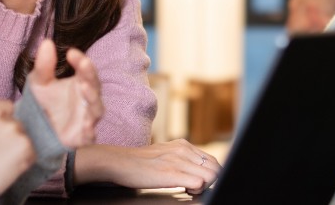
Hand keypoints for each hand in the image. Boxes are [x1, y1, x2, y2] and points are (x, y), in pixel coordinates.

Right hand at [0, 99, 34, 193]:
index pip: (5, 108)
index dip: (3, 123)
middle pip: (15, 121)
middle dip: (10, 135)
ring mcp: (11, 127)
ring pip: (23, 136)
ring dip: (17, 148)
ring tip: (0, 162)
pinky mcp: (24, 144)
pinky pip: (31, 152)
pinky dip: (25, 161)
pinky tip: (8, 168)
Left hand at [27, 39, 102, 147]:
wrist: (33, 129)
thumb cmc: (42, 101)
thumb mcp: (39, 81)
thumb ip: (44, 65)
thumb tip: (47, 42)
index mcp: (80, 82)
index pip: (86, 69)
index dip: (81, 60)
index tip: (71, 52)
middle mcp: (87, 99)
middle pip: (95, 86)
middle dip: (90, 75)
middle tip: (84, 65)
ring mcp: (87, 117)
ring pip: (96, 109)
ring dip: (92, 98)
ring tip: (84, 88)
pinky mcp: (82, 136)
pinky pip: (90, 134)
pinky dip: (89, 130)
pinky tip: (85, 125)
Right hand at [78, 140, 221, 194]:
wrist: (119, 162)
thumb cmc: (138, 162)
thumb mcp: (164, 153)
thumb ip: (180, 157)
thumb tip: (193, 168)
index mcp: (183, 144)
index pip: (211, 160)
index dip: (209, 173)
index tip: (199, 181)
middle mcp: (183, 149)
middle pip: (215, 167)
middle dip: (211, 180)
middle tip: (195, 187)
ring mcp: (178, 161)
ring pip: (211, 175)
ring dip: (205, 186)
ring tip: (190, 188)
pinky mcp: (172, 173)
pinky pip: (199, 182)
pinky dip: (196, 189)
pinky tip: (184, 190)